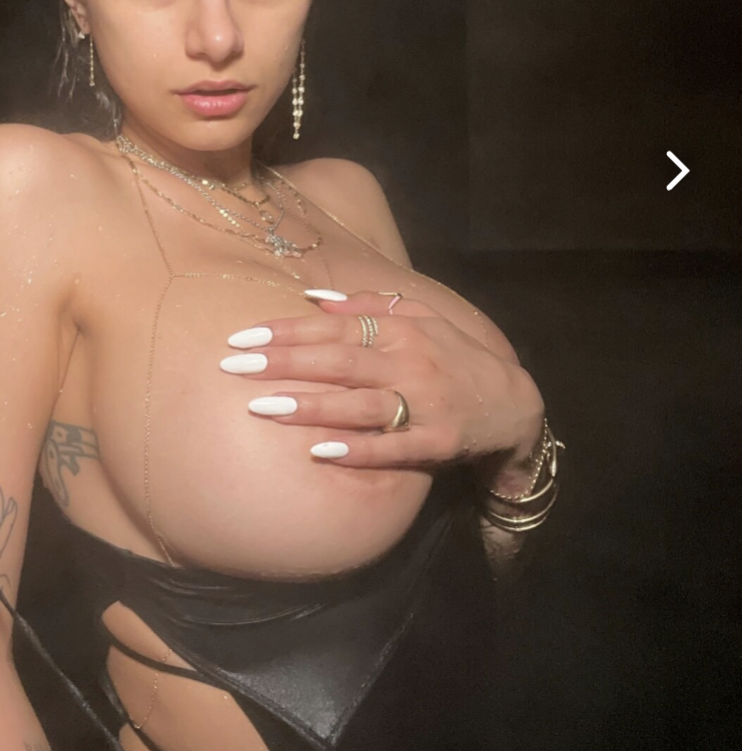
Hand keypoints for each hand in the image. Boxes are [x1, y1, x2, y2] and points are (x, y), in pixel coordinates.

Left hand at [219, 289, 543, 470]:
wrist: (515, 404)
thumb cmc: (454, 357)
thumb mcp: (422, 319)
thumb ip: (368, 307)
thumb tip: (314, 297)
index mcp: (402, 330)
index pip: (335, 328)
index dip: (288, 331)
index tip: (244, 335)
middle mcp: (411, 363)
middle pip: (339, 362)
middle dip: (284, 363)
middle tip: (236, 367)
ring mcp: (425, 404)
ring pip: (360, 404)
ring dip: (311, 406)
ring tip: (263, 408)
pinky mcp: (438, 442)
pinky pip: (393, 448)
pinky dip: (357, 450)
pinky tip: (320, 452)